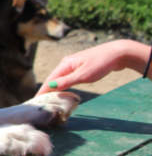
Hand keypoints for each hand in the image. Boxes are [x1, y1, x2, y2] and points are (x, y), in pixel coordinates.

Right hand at [36, 40, 150, 95]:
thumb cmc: (101, 64)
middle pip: (53, 78)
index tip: (35, 101)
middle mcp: (67, 63)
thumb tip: (49, 85)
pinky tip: (64, 89)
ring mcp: (75, 64)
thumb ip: (66, 81)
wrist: (119, 53)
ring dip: (55, 87)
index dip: (42, 91)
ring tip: (49, 98)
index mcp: (65, 64)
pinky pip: (68, 77)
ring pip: (61, 77)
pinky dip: (64, 84)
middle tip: (41, 102)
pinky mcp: (82, 66)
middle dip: (46, 90)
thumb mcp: (83, 75)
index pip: (50, 79)